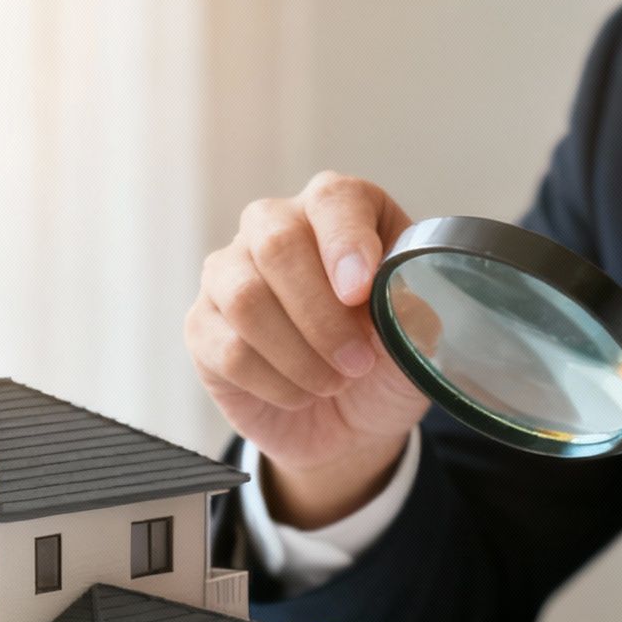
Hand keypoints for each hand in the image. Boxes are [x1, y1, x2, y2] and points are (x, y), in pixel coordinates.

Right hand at [186, 171, 430, 527]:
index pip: (333, 200)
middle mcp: (275, 227)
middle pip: (277, 244)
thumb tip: (399, 300)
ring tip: (334, 383)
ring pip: (247, 300)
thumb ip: (412, 310)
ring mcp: (230, 274)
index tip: (361, 293)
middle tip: (358, 362)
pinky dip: (277, 384)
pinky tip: (301, 394)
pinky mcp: (203, 326)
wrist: (350, 421)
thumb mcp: (418, 337)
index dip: (346, 243)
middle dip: (322, 314)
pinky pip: (229, 350)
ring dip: (300, 355)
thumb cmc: (385, 362)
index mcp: (338, 211)